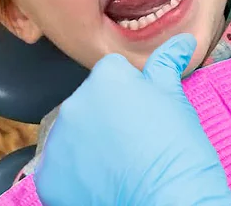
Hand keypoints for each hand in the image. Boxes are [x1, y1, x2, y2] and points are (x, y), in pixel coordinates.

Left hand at [33, 34, 230, 204]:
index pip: (112, 75)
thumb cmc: (179, 150)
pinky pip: (60, 168)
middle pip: (89, 103)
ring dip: (90, 146)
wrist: (169, 199)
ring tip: (121, 165)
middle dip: (107, 118)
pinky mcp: (48, 176)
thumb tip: (182, 40)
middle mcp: (74, 102)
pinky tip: (102, 184)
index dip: (131, 95)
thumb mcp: (176, 100)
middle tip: (136, 142)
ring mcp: (58, 140)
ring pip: (73, 135)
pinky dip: (76, 176)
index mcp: (105, 77)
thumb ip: (167, 64)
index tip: (145, 116)